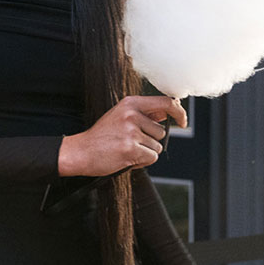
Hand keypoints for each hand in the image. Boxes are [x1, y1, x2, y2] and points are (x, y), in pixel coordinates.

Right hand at [57, 95, 185, 176]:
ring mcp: (131, 132)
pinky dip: (141, 162)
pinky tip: (126, 158)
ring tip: (126, 150)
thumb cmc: (101, 137)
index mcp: (130, 103)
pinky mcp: (130, 148)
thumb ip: (144, 114)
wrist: (80, 151)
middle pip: (161, 132)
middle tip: (129, 142)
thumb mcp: (120, 116)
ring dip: (145, 152)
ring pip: (157, 146)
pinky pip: (151, 158)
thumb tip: (169, 112)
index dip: (179, 112)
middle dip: (150, 141)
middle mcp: (131, 115)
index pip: (166, 102)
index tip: (182, 121)